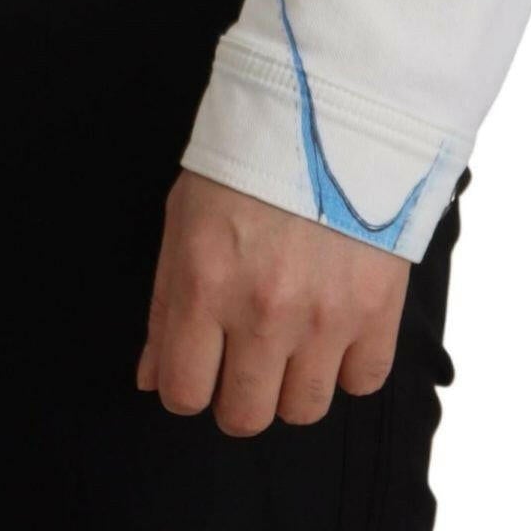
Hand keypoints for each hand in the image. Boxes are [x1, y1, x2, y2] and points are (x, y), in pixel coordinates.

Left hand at [138, 168, 408, 432]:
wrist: (328, 113)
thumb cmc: (245, 163)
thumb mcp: (184, 219)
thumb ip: (166, 306)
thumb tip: (152, 378)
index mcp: (205, 286)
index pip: (184, 393)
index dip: (185, 389)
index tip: (197, 370)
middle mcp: (263, 313)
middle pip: (245, 416)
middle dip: (236, 398)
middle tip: (244, 362)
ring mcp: (325, 316)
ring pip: (304, 409)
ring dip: (292, 386)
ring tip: (292, 343)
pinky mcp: (378, 309)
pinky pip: (363, 381)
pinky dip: (348, 367)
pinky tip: (336, 330)